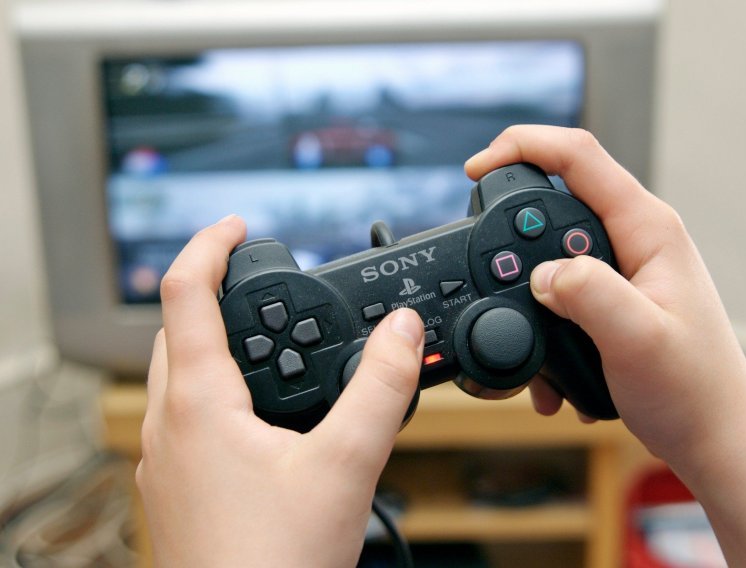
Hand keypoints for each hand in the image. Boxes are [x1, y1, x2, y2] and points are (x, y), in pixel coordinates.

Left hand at [136, 215, 423, 567]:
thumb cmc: (273, 564)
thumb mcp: (345, 467)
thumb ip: (380, 390)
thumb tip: (403, 331)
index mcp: (198, 404)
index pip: (186, 293)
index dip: (212, 245)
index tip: (240, 226)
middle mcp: (169, 426)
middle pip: (176, 330)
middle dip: (213, 291)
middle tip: (257, 278)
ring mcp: (165, 460)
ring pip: (176, 375)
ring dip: (211, 341)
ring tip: (265, 338)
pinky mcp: (176, 489)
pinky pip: (184, 415)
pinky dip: (214, 387)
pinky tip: (258, 414)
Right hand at [466, 125, 745, 463]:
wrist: (710, 437)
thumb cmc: (693, 389)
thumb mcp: (637, 339)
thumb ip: (587, 293)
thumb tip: (540, 273)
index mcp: (647, 228)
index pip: (578, 156)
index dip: (522, 146)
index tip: (475, 169)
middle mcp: (633, 239)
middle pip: (555, 199)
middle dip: (513, 233)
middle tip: (491, 272)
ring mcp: (621, 268)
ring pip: (550, 252)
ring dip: (525, 290)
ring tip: (531, 339)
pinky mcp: (610, 298)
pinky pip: (558, 291)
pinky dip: (539, 325)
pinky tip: (548, 367)